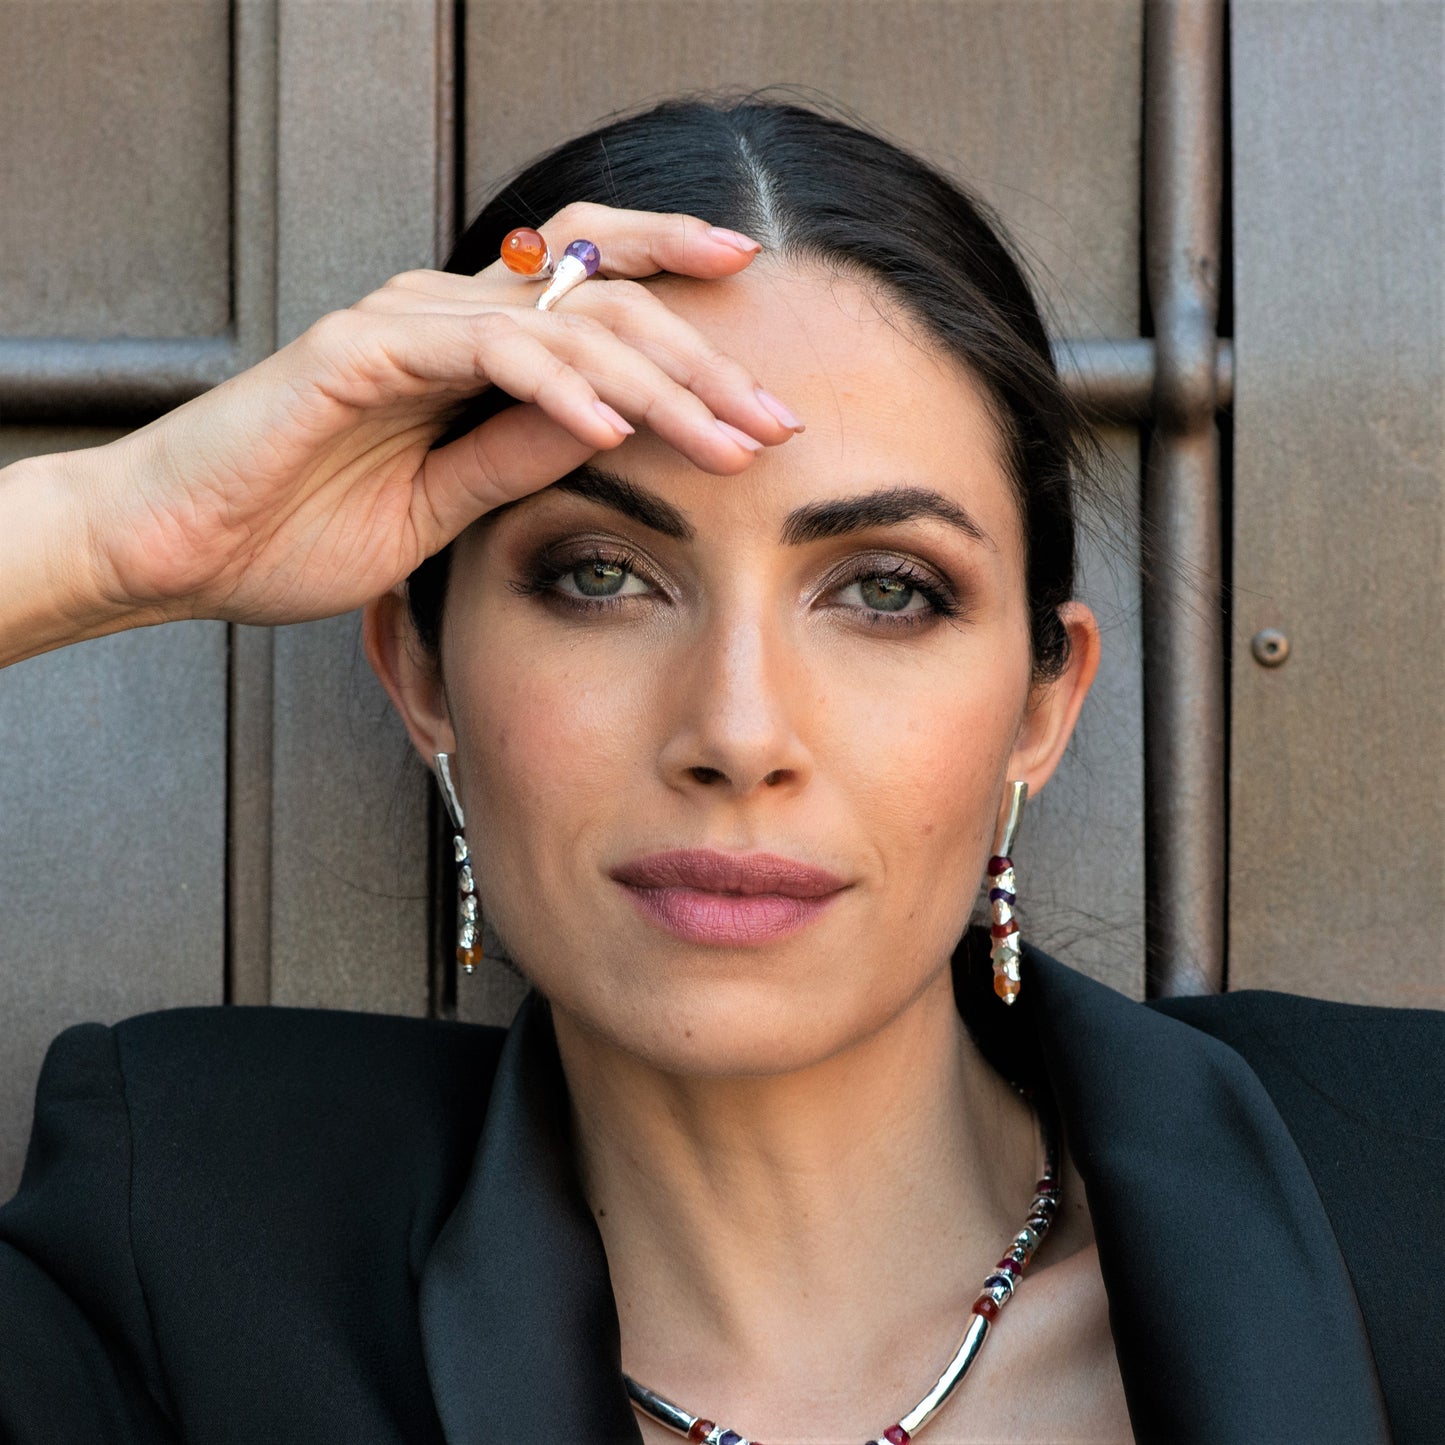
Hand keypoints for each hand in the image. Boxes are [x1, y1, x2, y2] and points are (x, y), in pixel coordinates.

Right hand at [24, 204, 800, 641]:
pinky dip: (554, 385)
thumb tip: (616, 429)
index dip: (687, 313)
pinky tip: (612, 425)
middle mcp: (448, 318)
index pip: (601, 306)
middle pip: (608, 305)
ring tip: (727, 436)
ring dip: (655, 381)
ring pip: (564, 323)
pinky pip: (482, 351)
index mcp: (473, 350)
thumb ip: (522, 458)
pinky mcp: (359, 350)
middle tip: (777, 421)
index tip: (766, 374)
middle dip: (704, 363)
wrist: (180, 550)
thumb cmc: (299, 529)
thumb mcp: (446, 505)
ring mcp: (405, 325)